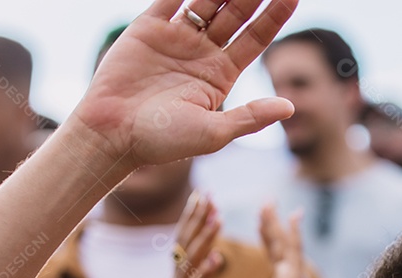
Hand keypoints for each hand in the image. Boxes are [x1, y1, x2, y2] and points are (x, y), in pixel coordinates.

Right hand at [75, 0, 296, 168]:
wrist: (111, 133)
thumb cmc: (162, 140)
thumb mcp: (213, 133)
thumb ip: (250, 116)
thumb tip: (290, 107)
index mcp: (221, 75)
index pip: (256, 37)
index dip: (275, 15)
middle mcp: (202, 53)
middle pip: (236, 12)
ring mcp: (176, 38)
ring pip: (207, 0)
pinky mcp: (149, 28)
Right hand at [149, 193, 222, 277]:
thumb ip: (201, 276)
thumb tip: (209, 258)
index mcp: (182, 275)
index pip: (187, 239)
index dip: (194, 217)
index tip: (204, 195)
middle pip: (185, 242)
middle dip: (196, 217)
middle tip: (207, 193)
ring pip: (190, 260)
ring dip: (204, 238)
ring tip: (217, 217)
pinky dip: (205, 272)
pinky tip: (217, 258)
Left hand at [254, 205, 321, 277]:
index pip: (275, 256)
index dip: (268, 238)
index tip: (262, 221)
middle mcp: (292, 277)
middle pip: (278, 244)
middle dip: (271, 223)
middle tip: (266, 201)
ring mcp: (295, 276)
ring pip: (284, 243)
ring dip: (275, 222)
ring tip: (267, 202)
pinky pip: (294, 252)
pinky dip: (294, 233)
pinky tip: (293, 216)